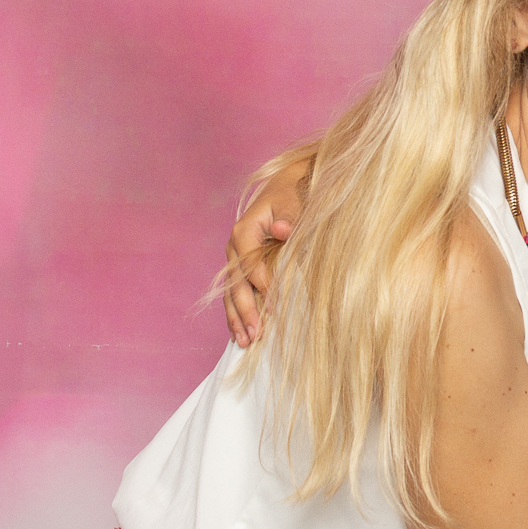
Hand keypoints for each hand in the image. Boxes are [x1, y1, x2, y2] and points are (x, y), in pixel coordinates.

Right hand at [224, 158, 310, 346]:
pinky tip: (241, 335)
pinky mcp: (244, 267)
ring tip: (245, 343)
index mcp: (245, 230)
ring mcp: (237, 258)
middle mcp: (236, 246)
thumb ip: (289, 217)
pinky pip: (237, 293)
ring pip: (232, 292)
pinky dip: (238, 314)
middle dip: (244, 310)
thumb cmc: (295, 194)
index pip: (250, 263)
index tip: (275, 306)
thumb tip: (280, 230)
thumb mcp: (294, 201)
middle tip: (255, 335)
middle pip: (236, 283)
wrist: (290, 185)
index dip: (261, 285)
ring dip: (237, 318)